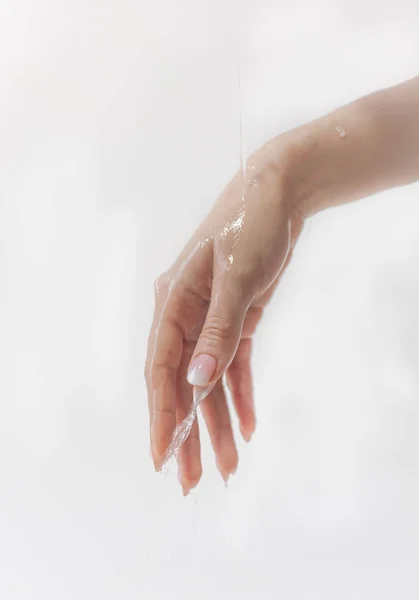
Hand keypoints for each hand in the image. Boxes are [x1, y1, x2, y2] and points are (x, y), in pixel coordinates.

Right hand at [145, 140, 303, 494]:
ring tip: (227, 465)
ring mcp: (211, 319)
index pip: (161, 370)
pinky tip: (249, 425)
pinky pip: (235, 366)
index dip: (161, 415)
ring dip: (219, 422)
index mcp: (173, 303)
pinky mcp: (236, 319)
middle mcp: (187, 315)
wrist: (278, 194)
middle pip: (183, 383)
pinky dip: (242, 395)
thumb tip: (198, 381)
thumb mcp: (236, 276)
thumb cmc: (250, 224)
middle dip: (189, 432)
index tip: (163, 456)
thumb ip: (218, 330)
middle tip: (193, 479)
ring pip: (210, 382)